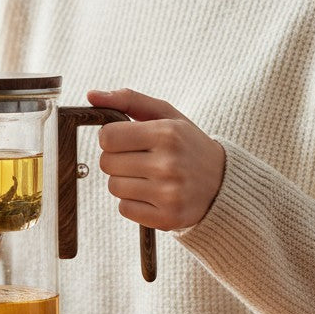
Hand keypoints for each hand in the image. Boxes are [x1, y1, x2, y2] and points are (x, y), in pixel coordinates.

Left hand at [87, 88, 225, 231]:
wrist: (223, 183)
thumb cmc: (186, 143)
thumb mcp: (165, 114)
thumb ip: (128, 100)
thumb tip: (90, 95)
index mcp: (167, 133)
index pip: (107, 137)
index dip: (112, 138)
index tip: (127, 140)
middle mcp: (168, 164)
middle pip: (107, 163)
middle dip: (117, 160)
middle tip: (141, 159)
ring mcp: (169, 193)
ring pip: (113, 187)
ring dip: (124, 182)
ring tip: (149, 177)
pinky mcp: (168, 218)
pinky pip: (124, 208)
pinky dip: (133, 202)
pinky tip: (153, 195)